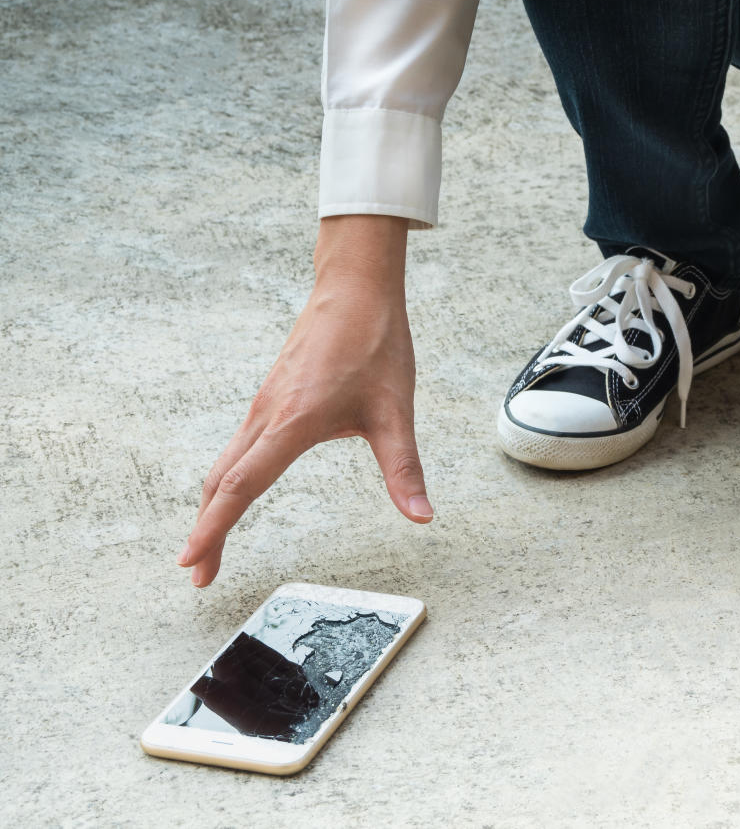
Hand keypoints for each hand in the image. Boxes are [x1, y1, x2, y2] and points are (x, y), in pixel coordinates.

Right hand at [178, 215, 431, 586]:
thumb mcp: (395, 412)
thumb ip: (404, 469)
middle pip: (222, 483)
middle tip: (199, 574)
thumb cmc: (374, 343)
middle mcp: (267, 415)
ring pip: (225, 464)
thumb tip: (422, 516)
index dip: (215, 529)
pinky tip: (234, 492)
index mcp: (292, 422)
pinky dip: (226, 479)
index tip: (192, 563)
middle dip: (207, 530)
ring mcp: (264, 404)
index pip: (242, 486)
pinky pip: (237, 446)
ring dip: (213, 506)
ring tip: (209, 543)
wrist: (355, 289)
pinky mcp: (271, 396)